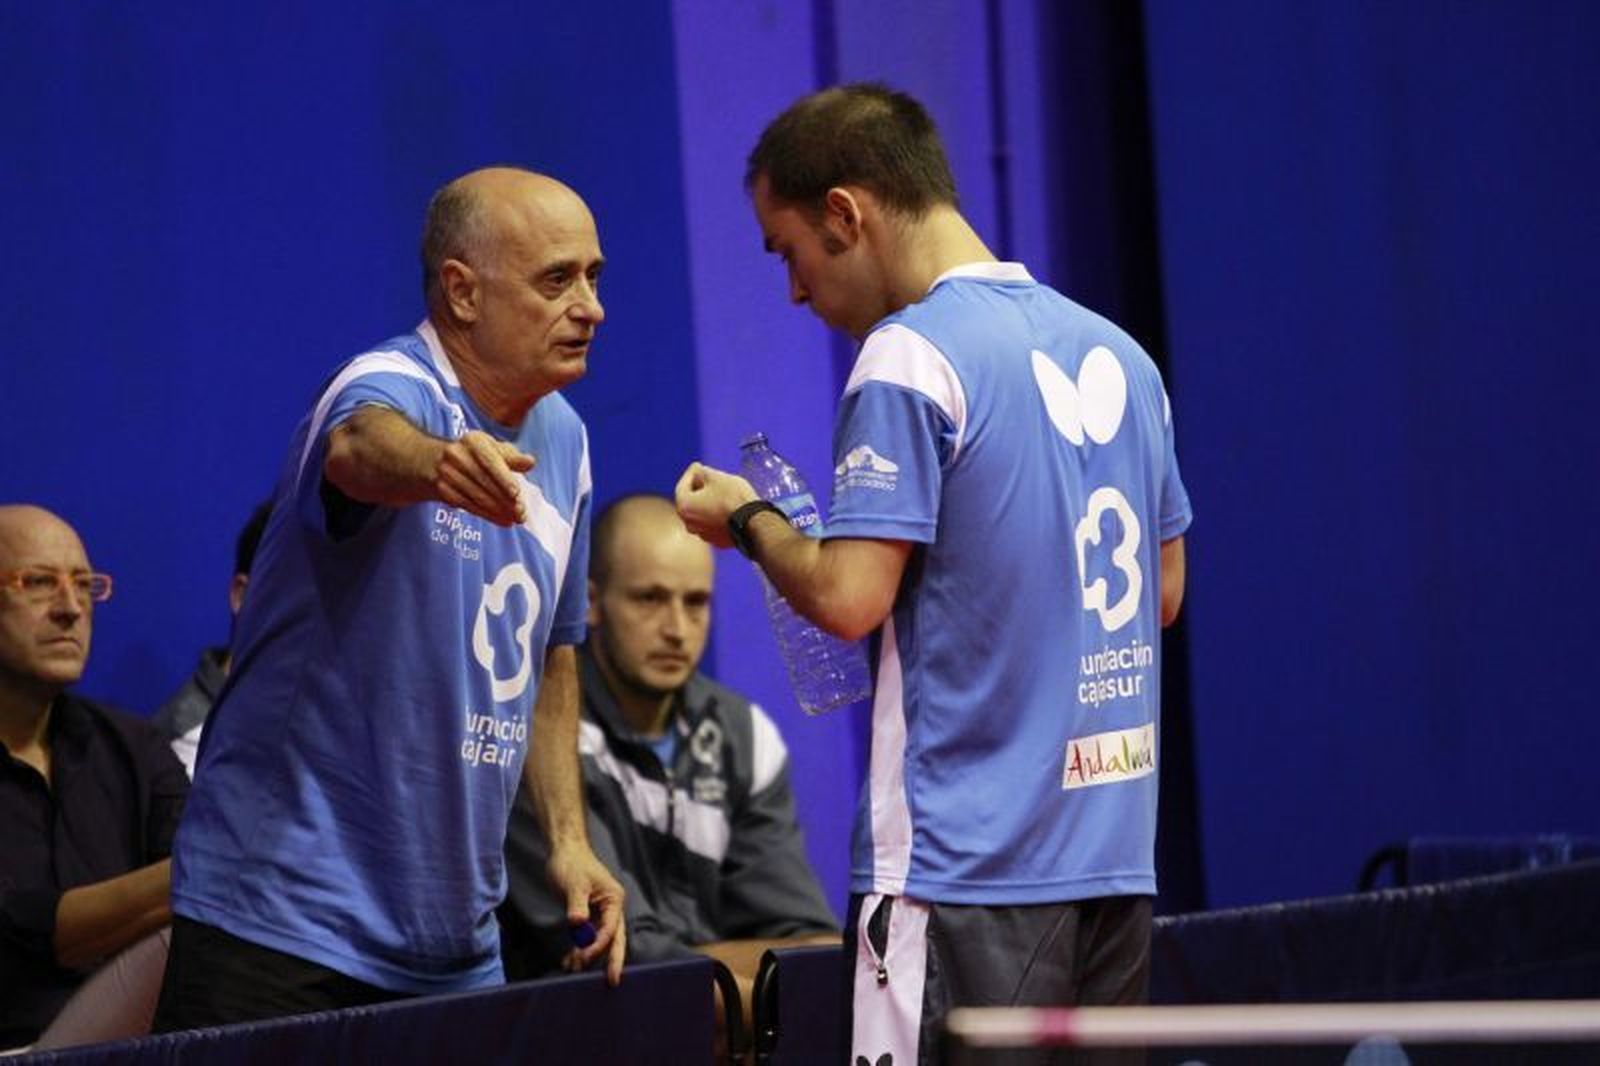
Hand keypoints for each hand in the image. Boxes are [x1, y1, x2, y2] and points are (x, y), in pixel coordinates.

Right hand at [434, 430, 534, 526]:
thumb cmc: (475, 454)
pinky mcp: (443, 490)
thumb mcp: (493, 449)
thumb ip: (512, 457)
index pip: (489, 460)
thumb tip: (530, 462)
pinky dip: (488, 515)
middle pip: (484, 481)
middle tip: (522, 513)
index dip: (503, 477)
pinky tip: (503, 521)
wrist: (435, 460)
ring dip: (499, 510)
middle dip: (505, 499)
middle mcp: (456, 455)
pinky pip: (469, 506)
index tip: (516, 493)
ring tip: (516, 519)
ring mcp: (447, 473)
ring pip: (477, 496)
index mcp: (473, 441)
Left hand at [548, 844, 626, 985]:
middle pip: (614, 939)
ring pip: (600, 941)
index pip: (610, 928)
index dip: (598, 945)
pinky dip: (579, 948)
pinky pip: (588, 936)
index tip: (583, 957)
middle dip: (612, 960)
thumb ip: (576, 905)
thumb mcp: (573, 884)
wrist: (564, 850)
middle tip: (612, 982)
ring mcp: (601, 912)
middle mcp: (612, 908)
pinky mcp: (590, 915)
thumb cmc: (571, 863)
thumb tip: (578, 924)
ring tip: (572, 969)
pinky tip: (568, 960)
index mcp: (614, 899)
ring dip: (589, 956)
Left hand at [674, 462, 758, 548]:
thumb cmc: (733, 497)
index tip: (698, 466)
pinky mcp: (717, 541)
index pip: (682, 485)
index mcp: (684, 507)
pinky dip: (716, 516)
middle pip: (690, 501)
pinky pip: (713, 525)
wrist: (753, 522)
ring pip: (701, 515)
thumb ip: (702, 471)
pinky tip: (726, 507)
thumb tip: (698, 470)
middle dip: (698, 489)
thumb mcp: (716, 476)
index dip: (691, 473)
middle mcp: (689, 524)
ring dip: (707, 503)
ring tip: (719, 492)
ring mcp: (703, 535)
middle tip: (707, 478)